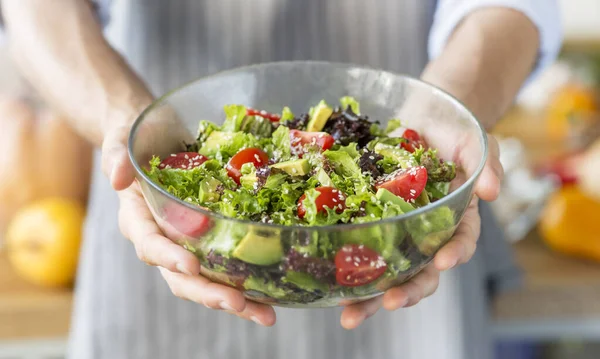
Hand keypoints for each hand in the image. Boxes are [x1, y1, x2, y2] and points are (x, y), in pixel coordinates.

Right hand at [101, 122, 276, 326]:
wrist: (157, 135)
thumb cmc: (138, 135)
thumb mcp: (124, 136)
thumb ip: (117, 153)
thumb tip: (117, 176)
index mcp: (138, 219)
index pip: (150, 244)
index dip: (168, 257)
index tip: (190, 265)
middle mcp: (162, 238)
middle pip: (181, 276)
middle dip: (208, 292)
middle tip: (238, 303)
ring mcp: (187, 242)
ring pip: (206, 280)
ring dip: (235, 300)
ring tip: (266, 313)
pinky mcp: (209, 239)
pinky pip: (226, 265)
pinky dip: (248, 282)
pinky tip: (274, 295)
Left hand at [340, 129, 502, 328]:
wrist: (423, 118)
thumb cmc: (454, 132)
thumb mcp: (475, 141)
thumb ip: (486, 163)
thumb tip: (491, 192)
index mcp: (457, 218)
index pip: (460, 242)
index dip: (454, 254)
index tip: (442, 262)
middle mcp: (427, 232)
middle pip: (422, 271)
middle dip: (408, 290)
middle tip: (391, 301)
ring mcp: (398, 230)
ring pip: (388, 270)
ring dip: (371, 296)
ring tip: (350, 314)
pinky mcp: (371, 220)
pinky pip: (359, 246)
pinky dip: (345, 268)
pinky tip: (329, 285)